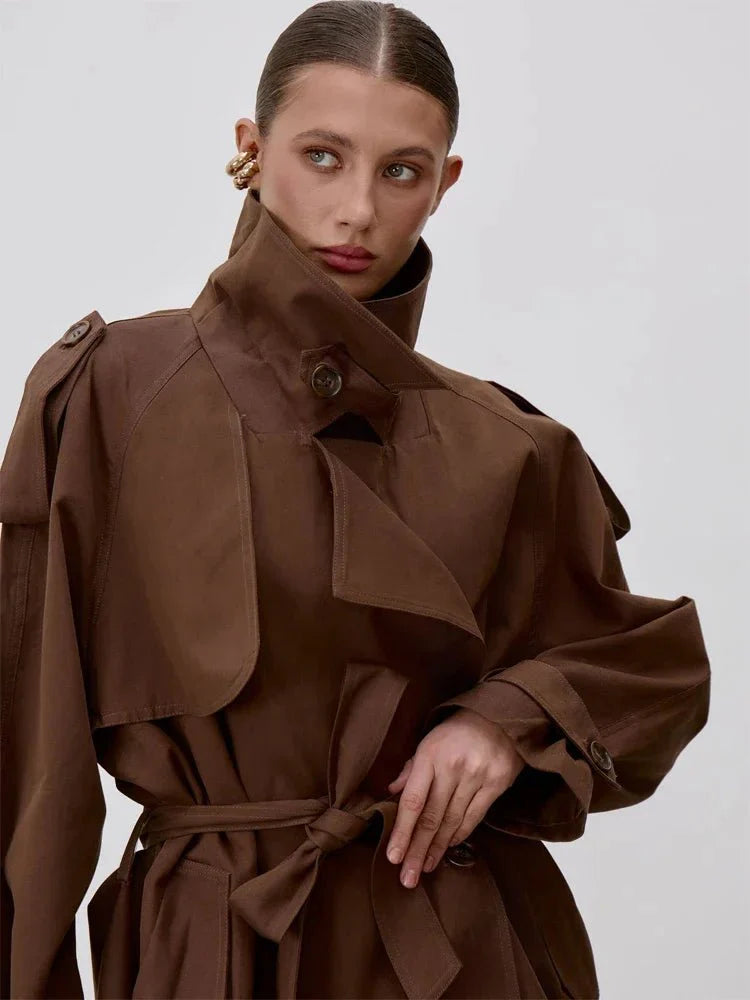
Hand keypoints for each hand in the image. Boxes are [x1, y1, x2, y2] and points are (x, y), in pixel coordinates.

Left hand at [384, 707, 525, 888]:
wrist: (501, 714)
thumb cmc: (458, 728)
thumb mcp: (429, 739)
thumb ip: (411, 768)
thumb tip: (391, 792)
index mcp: (430, 755)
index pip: (413, 801)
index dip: (402, 831)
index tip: (393, 856)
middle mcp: (452, 768)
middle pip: (431, 818)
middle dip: (417, 850)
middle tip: (407, 878)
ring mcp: (476, 777)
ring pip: (452, 822)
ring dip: (437, 848)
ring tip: (425, 868)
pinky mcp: (496, 784)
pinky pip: (474, 817)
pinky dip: (459, 835)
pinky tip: (448, 848)